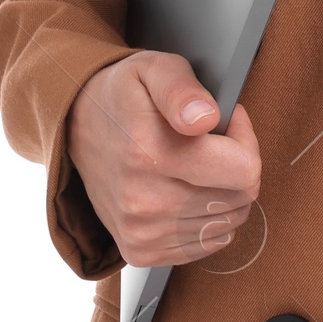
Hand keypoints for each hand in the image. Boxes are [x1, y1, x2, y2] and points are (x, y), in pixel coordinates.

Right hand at [65, 50, 261, 267]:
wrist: (77, 130)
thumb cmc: (123, 96)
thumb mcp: (153, 69)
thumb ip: (183, 89)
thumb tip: (207, 118)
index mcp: (150, 153)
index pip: (244, 171)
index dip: (245, 140)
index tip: (227, 121)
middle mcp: (143, 202)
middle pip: (240, 199)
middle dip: (237, 166)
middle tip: (211, 141)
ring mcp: (141, 232)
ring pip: (227, 223)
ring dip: (223, 193)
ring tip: (196, 163)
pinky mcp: (141, 252)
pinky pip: (205, 244)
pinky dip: (206, 218)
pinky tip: (187, 190)